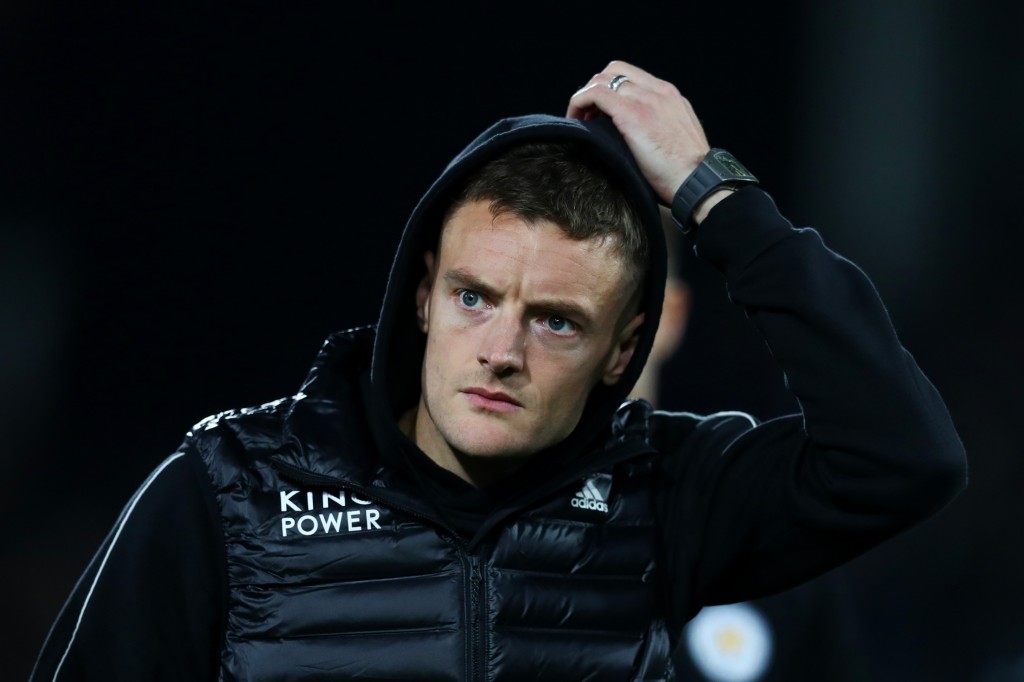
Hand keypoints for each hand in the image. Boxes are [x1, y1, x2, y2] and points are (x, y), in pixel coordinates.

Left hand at [566, 60, 709, 205]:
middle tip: (588, 115)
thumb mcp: (678, 136)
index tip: (600, 112)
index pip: (632, 76)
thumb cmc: (687, 171)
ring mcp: (645, 99)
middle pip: (614, 70)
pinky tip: (576, 121)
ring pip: (602, 79)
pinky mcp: (632, 114)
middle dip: (596, 88)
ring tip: (580, 121)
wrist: (697, 180)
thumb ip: (661, 124)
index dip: (611, 89)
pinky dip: (579, 103)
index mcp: (669, 95)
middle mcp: (657, 90)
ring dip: (585, 98)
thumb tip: (640, 132)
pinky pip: (596, 94)